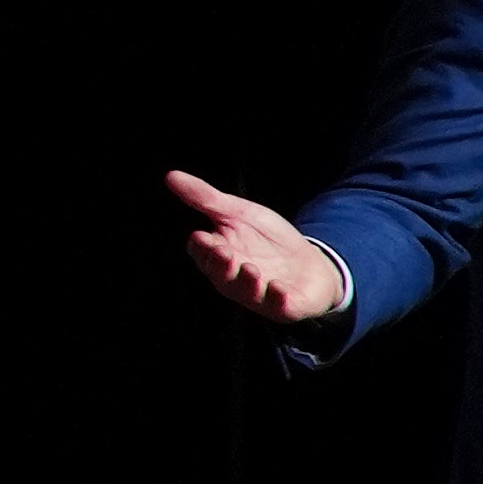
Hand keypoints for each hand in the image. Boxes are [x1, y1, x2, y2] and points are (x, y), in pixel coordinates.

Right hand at [167, 169, 346, 323]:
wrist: (311, 260)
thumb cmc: (269, 238)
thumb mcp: (240, 212)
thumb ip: (207, 199)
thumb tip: (171, 176)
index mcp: (219, 255)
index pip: (202, 253)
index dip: (201, 247)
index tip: (202, 237)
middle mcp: (234, 279)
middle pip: (220, 275)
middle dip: (221, 265)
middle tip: (225, 252)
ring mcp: (259, 295)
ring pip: (246, 293)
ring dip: (246, 282)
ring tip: (250, 268)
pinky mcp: (285, 306)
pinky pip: (278, 307)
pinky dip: (278, 299)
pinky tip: (279, 288)